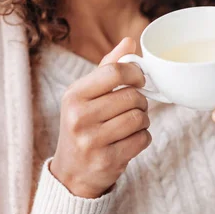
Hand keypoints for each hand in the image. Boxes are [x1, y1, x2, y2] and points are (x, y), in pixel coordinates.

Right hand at [50, 38, 150, 197]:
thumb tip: (129, 41)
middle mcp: (79, 117)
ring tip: (131, 123)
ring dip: (143, 119)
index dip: (134, 73)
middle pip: (131, 96)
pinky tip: (130, 139)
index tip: (139, 79)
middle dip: (140, 100)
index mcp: (74, 95)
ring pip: (139, 118)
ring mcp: (92, 141)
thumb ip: (108, 67)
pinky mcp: (108, 161)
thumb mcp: (87, 94)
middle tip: (133, 106)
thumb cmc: (83, 124)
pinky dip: (143, 137)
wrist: (72, 172)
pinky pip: (142, 139)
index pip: (114, 72)